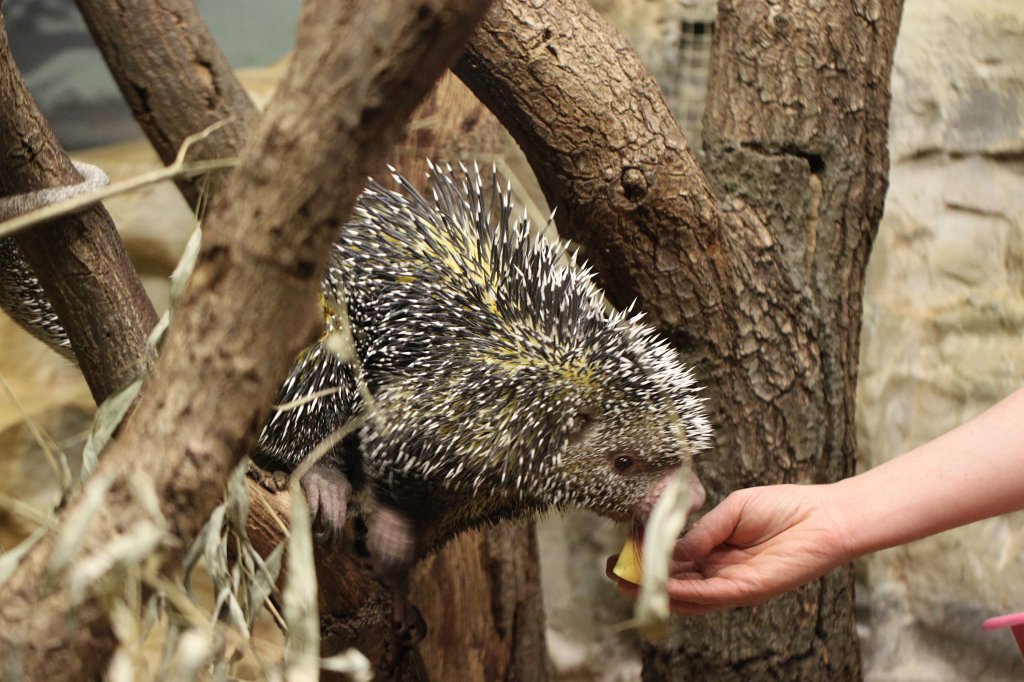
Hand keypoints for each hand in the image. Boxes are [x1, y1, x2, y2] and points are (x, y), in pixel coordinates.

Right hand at [612, 484, 852, 614]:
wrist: (824, 517)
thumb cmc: (785, 508)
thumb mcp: (732, 512)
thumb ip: (703, 532)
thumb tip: (673, 548)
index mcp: (718, 551)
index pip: (677, 562)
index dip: (649, 561)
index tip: (622, 555)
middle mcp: (723, 572)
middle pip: (677, 584)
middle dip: (645, 581)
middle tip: (615, 574)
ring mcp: (735, 585)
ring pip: (689, 595)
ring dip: (658, 590)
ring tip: (628, 582)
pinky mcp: (748, 591)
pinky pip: (711, 595)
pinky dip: (685, 592)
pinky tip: (663, 584)